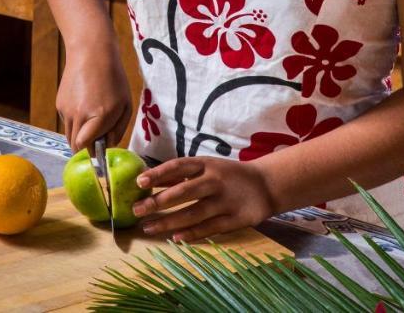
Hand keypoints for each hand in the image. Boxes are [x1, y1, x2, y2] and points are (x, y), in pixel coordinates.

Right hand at [56, 45, 132, 152]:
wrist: (90, 53)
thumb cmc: (113, 79)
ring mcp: (66, 110)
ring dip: (79, 136)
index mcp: (99, 116)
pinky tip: (84, 106)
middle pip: (76, 146)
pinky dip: (74, 122)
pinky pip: (66, 122)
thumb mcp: (125, 104)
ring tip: (92, 121)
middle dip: (86, 148)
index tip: (101, 151)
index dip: (94, 153)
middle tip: (97, 140)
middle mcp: (79, 115)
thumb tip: (107, 146)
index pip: (87, 147)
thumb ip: (118, 129)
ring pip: (69, 136)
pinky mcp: (59, 104)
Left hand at [132, 156, 275, 241]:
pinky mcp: (237, 218)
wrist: (267, 183)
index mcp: (206, 164)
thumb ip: (178, 175)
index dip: (158, 174)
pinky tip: (176, 238)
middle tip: (136, 211)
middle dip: (158, 202)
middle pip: (183, 192)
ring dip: (169, 222)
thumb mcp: (206, 167)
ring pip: (194, 213)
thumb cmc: (227, 175)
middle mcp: (215, 180)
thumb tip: (148, 179)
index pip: (178, 167)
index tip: (139, 182)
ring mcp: (227, 200)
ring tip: (149, 228)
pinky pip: (211, 228)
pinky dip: (193, 234)